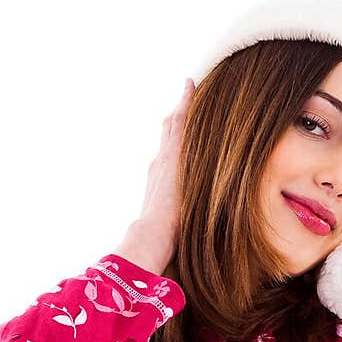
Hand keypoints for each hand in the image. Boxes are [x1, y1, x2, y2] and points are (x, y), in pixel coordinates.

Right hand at [124, 78, 194, 271]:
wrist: (151, 238)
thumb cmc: (158, 245)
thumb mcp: (169, 235)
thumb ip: (171, 234)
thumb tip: (173, 255)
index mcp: (159, 186)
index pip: (168, 159)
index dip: (172, 145)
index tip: (177, 131)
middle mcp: (159, 167)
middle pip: (168, 137)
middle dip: (176, 120)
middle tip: (183, 99)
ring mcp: (165, 160)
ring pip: (173, 127)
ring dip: (181, 108)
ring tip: (188, 89)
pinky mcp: (173, 154)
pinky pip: (181, 122)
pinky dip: (185, 104)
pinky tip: (191, 86)